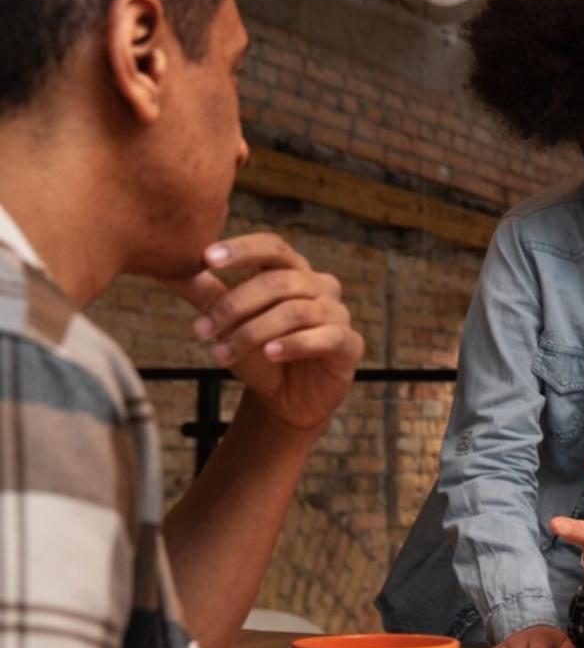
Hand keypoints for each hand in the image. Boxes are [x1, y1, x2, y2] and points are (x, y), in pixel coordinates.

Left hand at [161, 233, 364, 430]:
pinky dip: (293, 344)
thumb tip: (168, 267)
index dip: (242, 249)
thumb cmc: (260, 355)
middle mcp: (321, 286)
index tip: (206, 259)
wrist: (287, 399)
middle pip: (279, 282)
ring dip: (253, 332)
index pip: (273, 247)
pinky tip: (270, 354)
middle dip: (235, 305)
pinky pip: (325, 337)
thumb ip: (207, 295)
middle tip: (200, 329)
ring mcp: (338, 314)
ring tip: (222, 353)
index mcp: (294, 271)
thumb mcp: (228, 325)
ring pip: (296, 311)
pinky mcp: (350, 345)